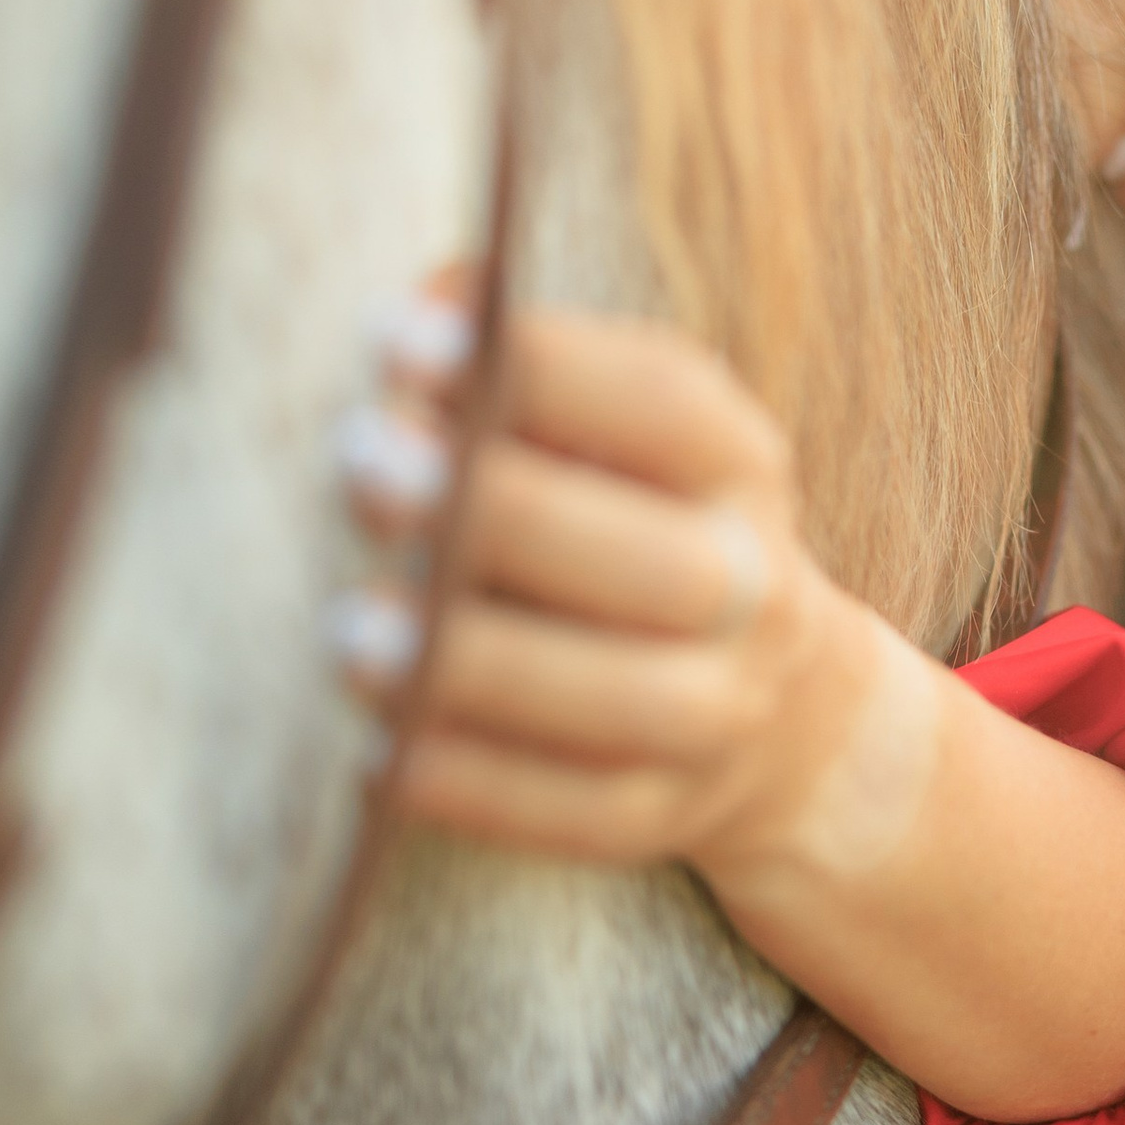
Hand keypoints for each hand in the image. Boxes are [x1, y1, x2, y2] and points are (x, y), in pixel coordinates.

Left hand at [331, 301, 892, 872]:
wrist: (776, 708)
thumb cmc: (629, 522)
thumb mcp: (610, 430)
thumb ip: (517, 363)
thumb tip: (425, 308)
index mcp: (738, 468)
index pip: (664, 407)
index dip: (537, 368)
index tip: (394, 339)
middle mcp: (753, 590)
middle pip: (659, 563)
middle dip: (508, 514)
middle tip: (363, 469)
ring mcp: (721, 716)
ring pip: (624, 702)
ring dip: (483, 665)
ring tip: (349, 631)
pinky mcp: (662, 816)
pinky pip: (576, 817)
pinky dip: (479, 788)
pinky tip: (382, 754)